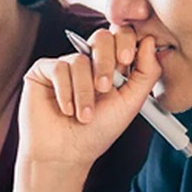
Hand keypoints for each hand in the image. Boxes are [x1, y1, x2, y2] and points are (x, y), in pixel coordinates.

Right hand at [17, 26, 160, 169]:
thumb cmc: (96, 133)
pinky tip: (66, 110)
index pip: (121, 37)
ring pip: (79, 60)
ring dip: (84, 92)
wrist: (65, 155)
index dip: (125, 41)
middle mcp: (88, 63)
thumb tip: (149, 40)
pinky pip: (58, 68)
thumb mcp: (131, 104)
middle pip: (101, 37)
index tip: (126, 60)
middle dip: (106, 61)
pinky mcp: (43, 72)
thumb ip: (146, 72)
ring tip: (84, 116)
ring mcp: (65, 66)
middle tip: (104, 88)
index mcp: (112, 67)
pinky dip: (65, 92)